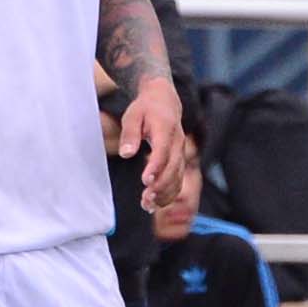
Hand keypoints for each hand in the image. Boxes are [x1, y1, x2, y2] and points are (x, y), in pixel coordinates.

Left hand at [113, 77, 191, 221]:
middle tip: (146, 200)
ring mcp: (181, 152)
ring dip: (165, 193)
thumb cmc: (145, 109)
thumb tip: (126, 154)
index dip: (156, 167)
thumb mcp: (132, 115)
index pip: (163, 151)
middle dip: (161, 186)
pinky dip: (170, 193)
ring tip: (148, 205)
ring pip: (178, 177)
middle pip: (173, 168)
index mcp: (166, 128)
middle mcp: (178, 142)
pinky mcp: (180, 160)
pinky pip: (179, 179)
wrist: (165, 101)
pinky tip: (156, 203)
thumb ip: (130, 134)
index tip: (145, 181)